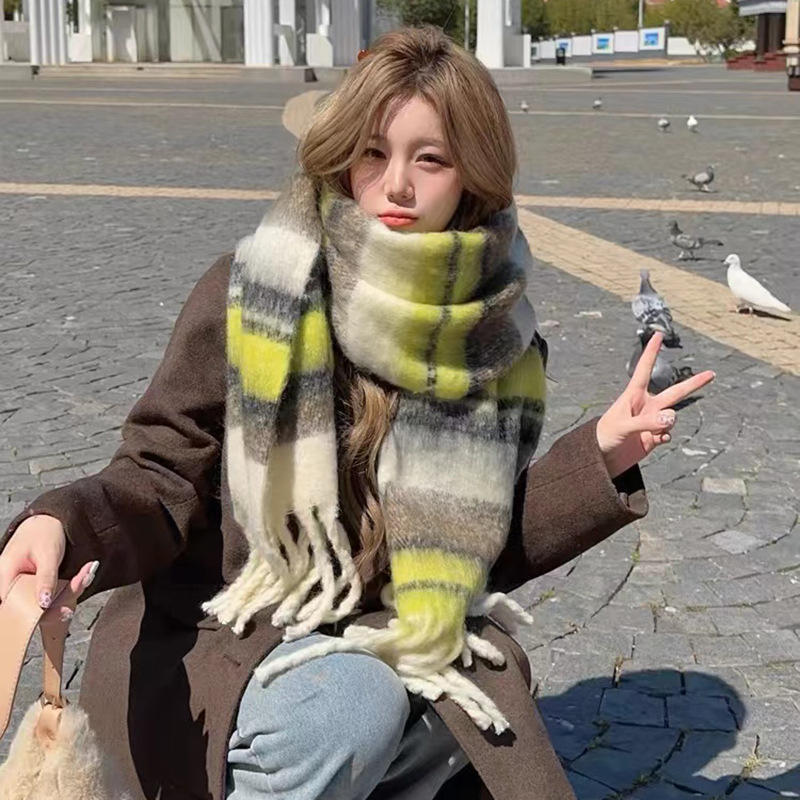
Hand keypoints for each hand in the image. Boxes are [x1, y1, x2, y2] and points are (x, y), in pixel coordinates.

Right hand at [0, 514, 97, 618]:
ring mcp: (25, 589)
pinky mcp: (38, 589)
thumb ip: (45, 579)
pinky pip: (55, 597)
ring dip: (72, 591)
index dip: (40, 613)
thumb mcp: (47, 554)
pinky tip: (84, 574)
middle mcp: (11, 587)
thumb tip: (43, 605)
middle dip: (64, 598)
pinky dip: (72, 587)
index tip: (65, 610)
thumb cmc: (43, 533)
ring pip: (49, 604)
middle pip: (36, 609)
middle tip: (83, 580)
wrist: (49, 521)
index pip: (16, 608)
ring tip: (87, 572)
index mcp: (5, 577)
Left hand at [596, 332, 714, 478]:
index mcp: (634, 395)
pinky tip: (655, 440)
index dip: (651, 352)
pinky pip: (668, 433)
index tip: (658, 334)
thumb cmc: (604, 436)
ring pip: (673, 416)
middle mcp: (646, 405)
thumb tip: (671, 419)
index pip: (645, 369)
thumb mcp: (623, 426)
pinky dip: (665, 436)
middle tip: (711, 374)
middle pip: (675, 392)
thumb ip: (648, 422)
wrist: (602, 458)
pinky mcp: (654, 437)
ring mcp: (652, 421)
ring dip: (667, 423)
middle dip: (694, 383)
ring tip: (653, 431)